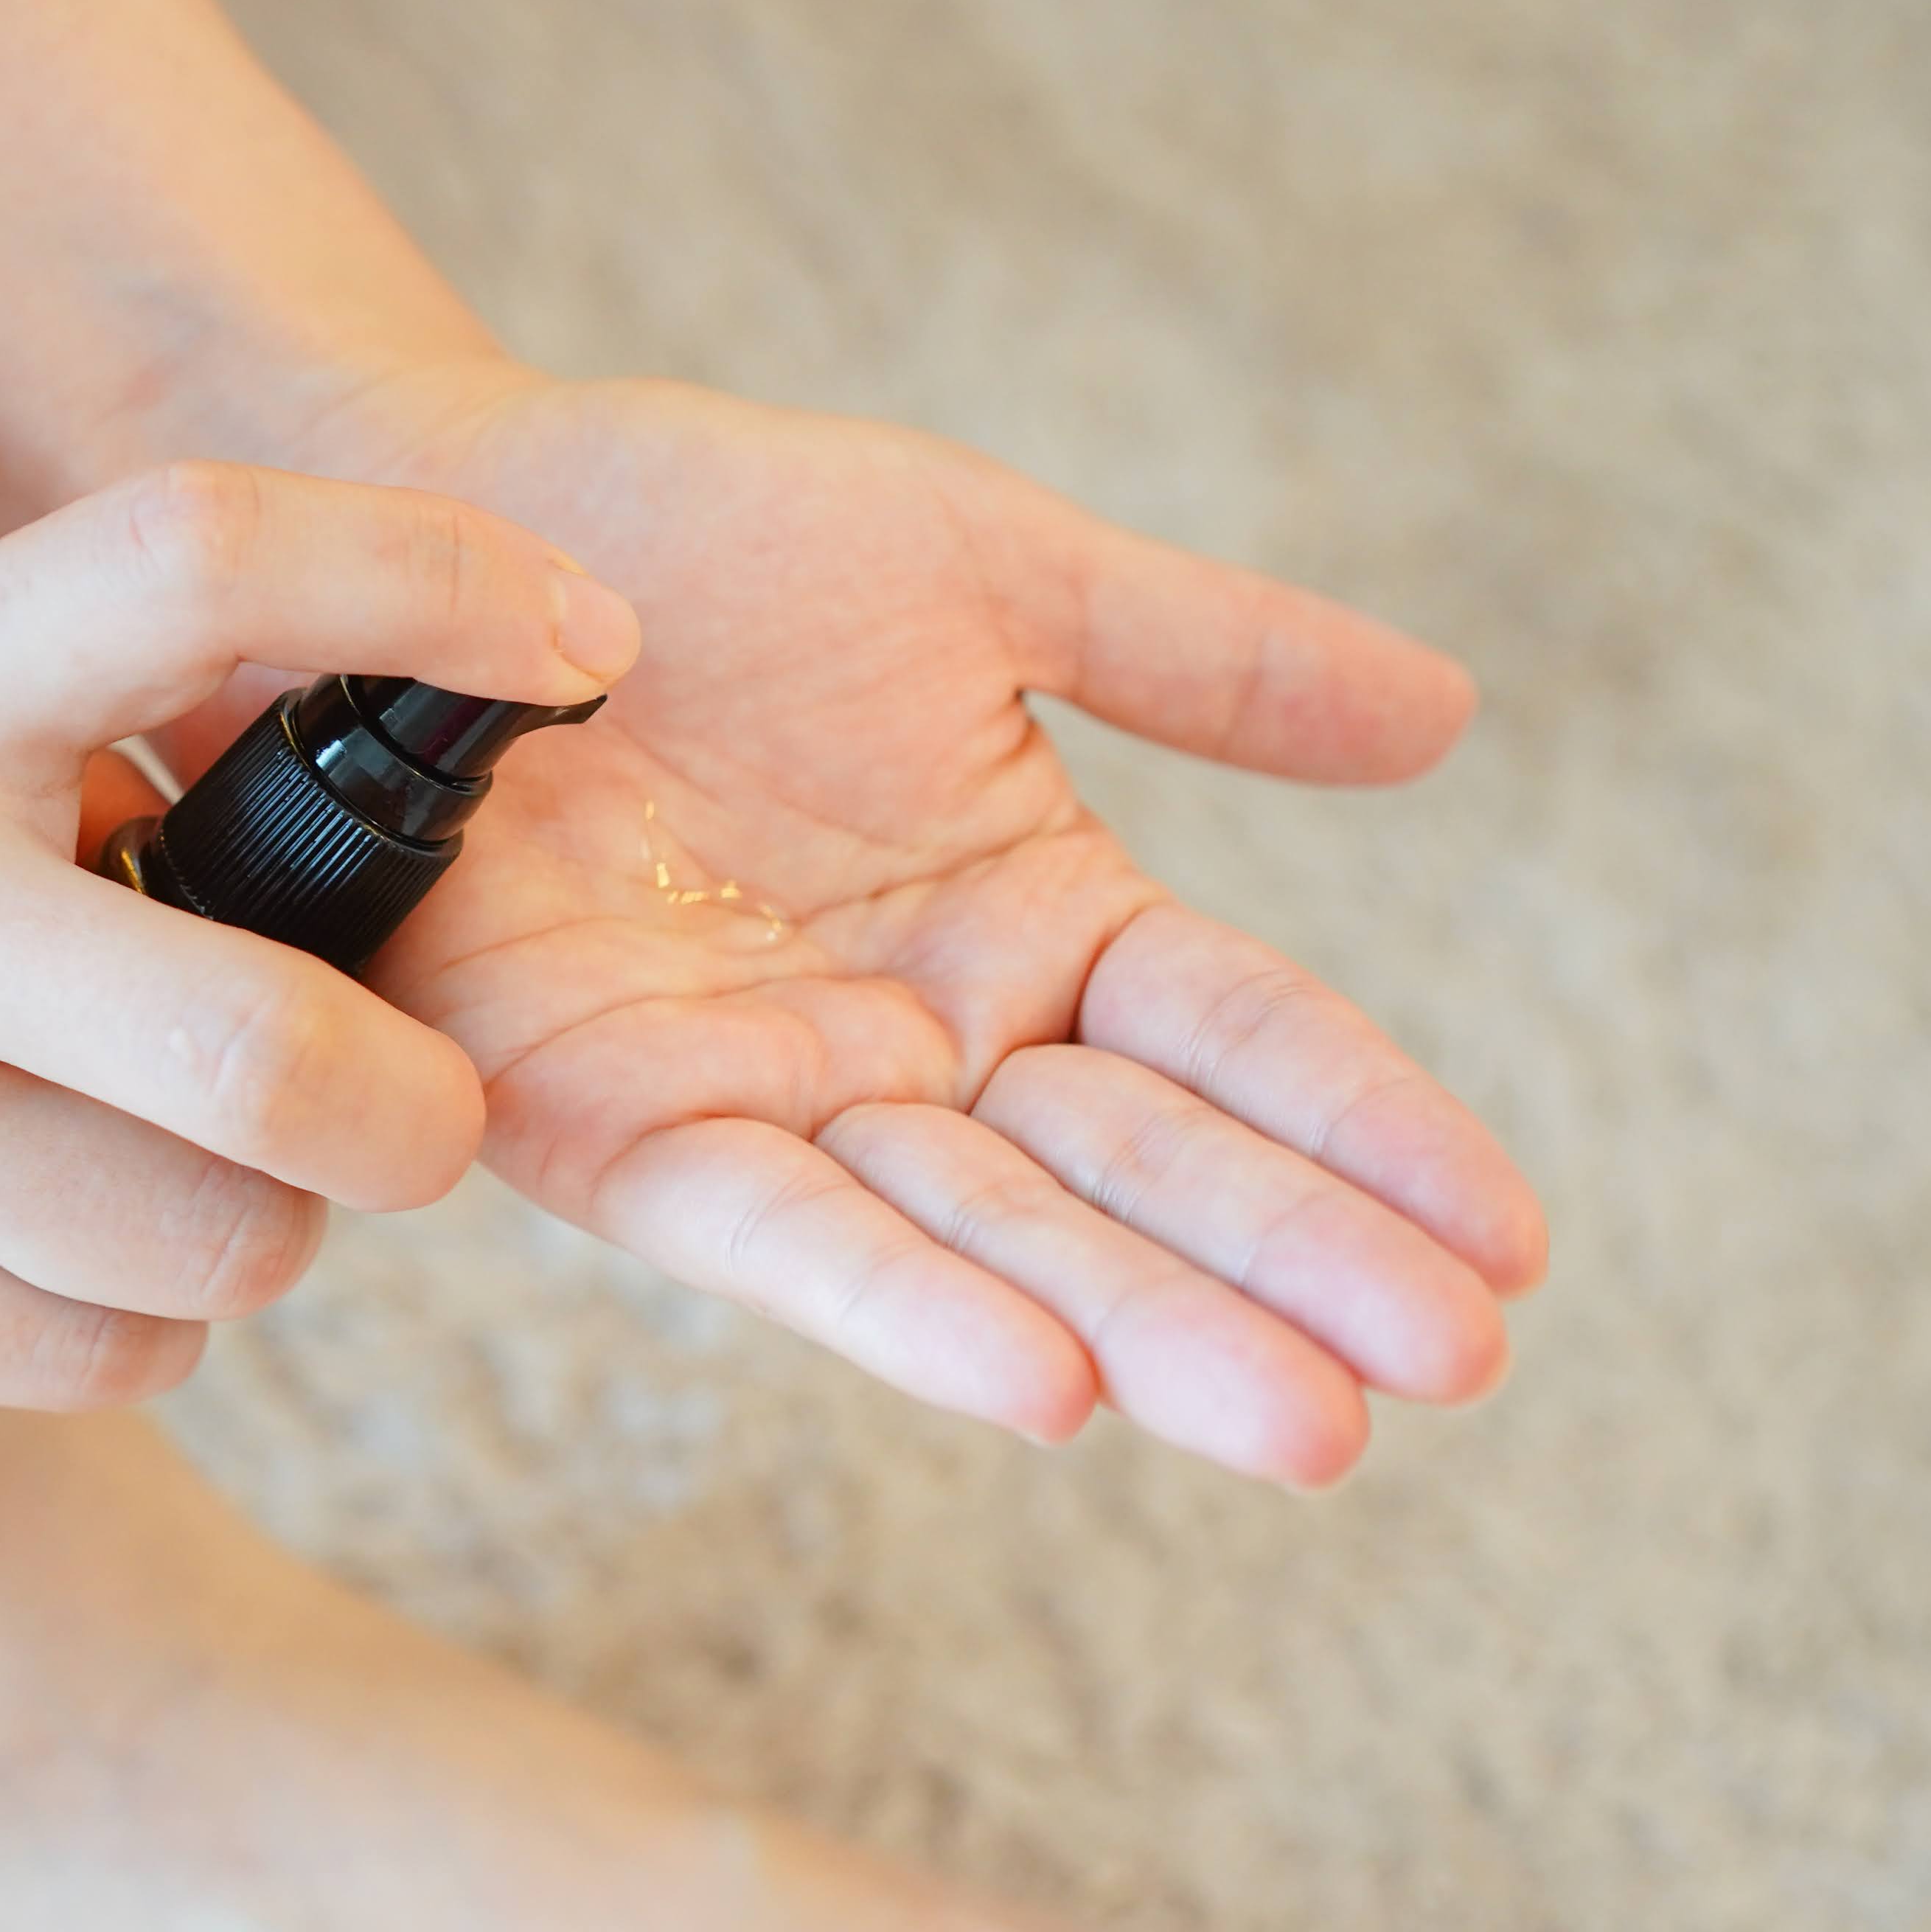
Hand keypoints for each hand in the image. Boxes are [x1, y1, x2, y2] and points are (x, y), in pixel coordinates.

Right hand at [0, 464, 631, 1402]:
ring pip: (208, 1249)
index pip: (209, 571)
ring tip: (221, 1174)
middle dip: (421, 1106)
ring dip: (276, 1230)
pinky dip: (142, 1328)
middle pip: (280, 1050)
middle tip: (421, 1097)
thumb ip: (6, 733)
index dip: (433, 580)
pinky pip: (78, 1354)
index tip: (576, 631)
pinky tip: (82, 1258)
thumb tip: (235, 823)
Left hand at [255, 372, 1544, 1480]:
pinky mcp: (607, 1124)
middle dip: (1289, 1271)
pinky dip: (901, 1307)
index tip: (1510, 1242)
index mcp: (1032, 917)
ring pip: (987, 1234)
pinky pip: (774, 1231)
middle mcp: (921, 1038)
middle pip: (1137, 1172)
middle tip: (1449, 1368)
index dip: (1370, 1133)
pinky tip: (1049, 1389)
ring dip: (1146, 1327)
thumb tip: (1450, 717)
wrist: (419, 507)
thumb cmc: (689, 527)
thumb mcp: (984, 570)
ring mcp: (773, 1092)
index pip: (1240, 1043)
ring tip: (1304, 1424)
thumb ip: (1200, 655)